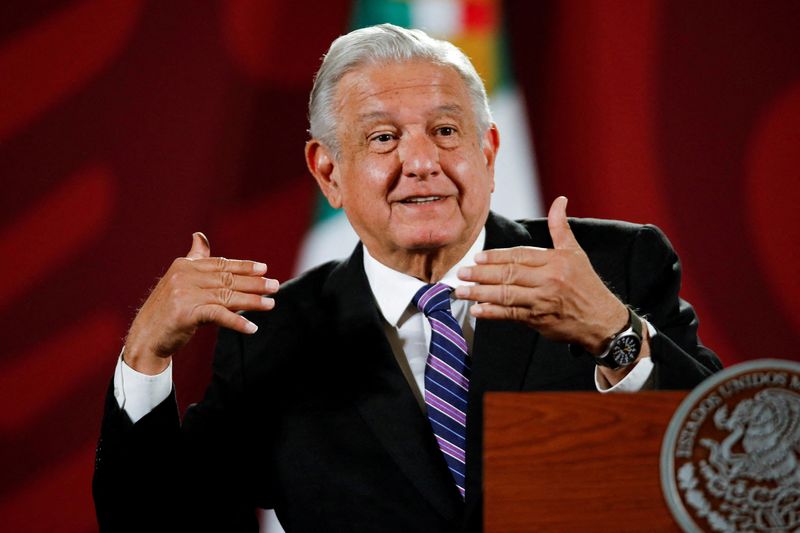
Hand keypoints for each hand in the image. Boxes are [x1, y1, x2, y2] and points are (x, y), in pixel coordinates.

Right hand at [123, 232, 278, 373]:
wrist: (145, 337)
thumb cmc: (167, 309)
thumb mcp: (180, 280)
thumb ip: (195, 259)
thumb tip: (200, 236)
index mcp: (184, 265)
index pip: (221, 263)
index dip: (244, 266)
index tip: (264, 268)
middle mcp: (184, 276)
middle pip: (227, 279)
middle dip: (254, 283)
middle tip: (275, 286)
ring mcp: (185, 294)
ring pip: (227, 296)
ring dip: (252, 301)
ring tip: (270, 304)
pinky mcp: (186, 314)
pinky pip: (219, 316)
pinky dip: (237, 322)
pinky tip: (252, 327)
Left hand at [454, 197, 627, 352]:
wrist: (602, 320)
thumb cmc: (586, 285)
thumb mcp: (575, 253)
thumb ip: (560, 227)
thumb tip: (559, 200)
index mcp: (555, 262)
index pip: (519, 255)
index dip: (496, 256)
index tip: (477, 257)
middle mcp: (548, 281)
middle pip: (509, 274)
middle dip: (482, 274)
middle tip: (461, 273)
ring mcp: (542, 301)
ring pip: (506, 295)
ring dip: (481, 293)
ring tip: (461, 291)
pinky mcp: (538, 320)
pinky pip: (511, 315)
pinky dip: (492, 313)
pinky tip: (477, 310)